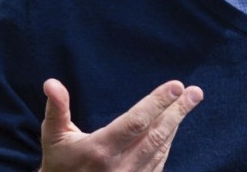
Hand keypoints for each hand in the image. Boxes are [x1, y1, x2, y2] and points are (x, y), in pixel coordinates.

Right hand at [39, 78, 203, 171]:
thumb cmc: (59, 164)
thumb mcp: (54, 137)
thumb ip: (57, 109)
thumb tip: (51, 83)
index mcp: (100, 150)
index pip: (136, 122)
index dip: (157, 103)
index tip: (176, 86)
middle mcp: (120, 167)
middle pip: (156, 135)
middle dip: (178, 111)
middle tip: (195, 92)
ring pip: (160, 148)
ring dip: (175, 124)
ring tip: (189, 101)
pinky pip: (158, 162)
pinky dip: (167, 142)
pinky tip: (174, 125)